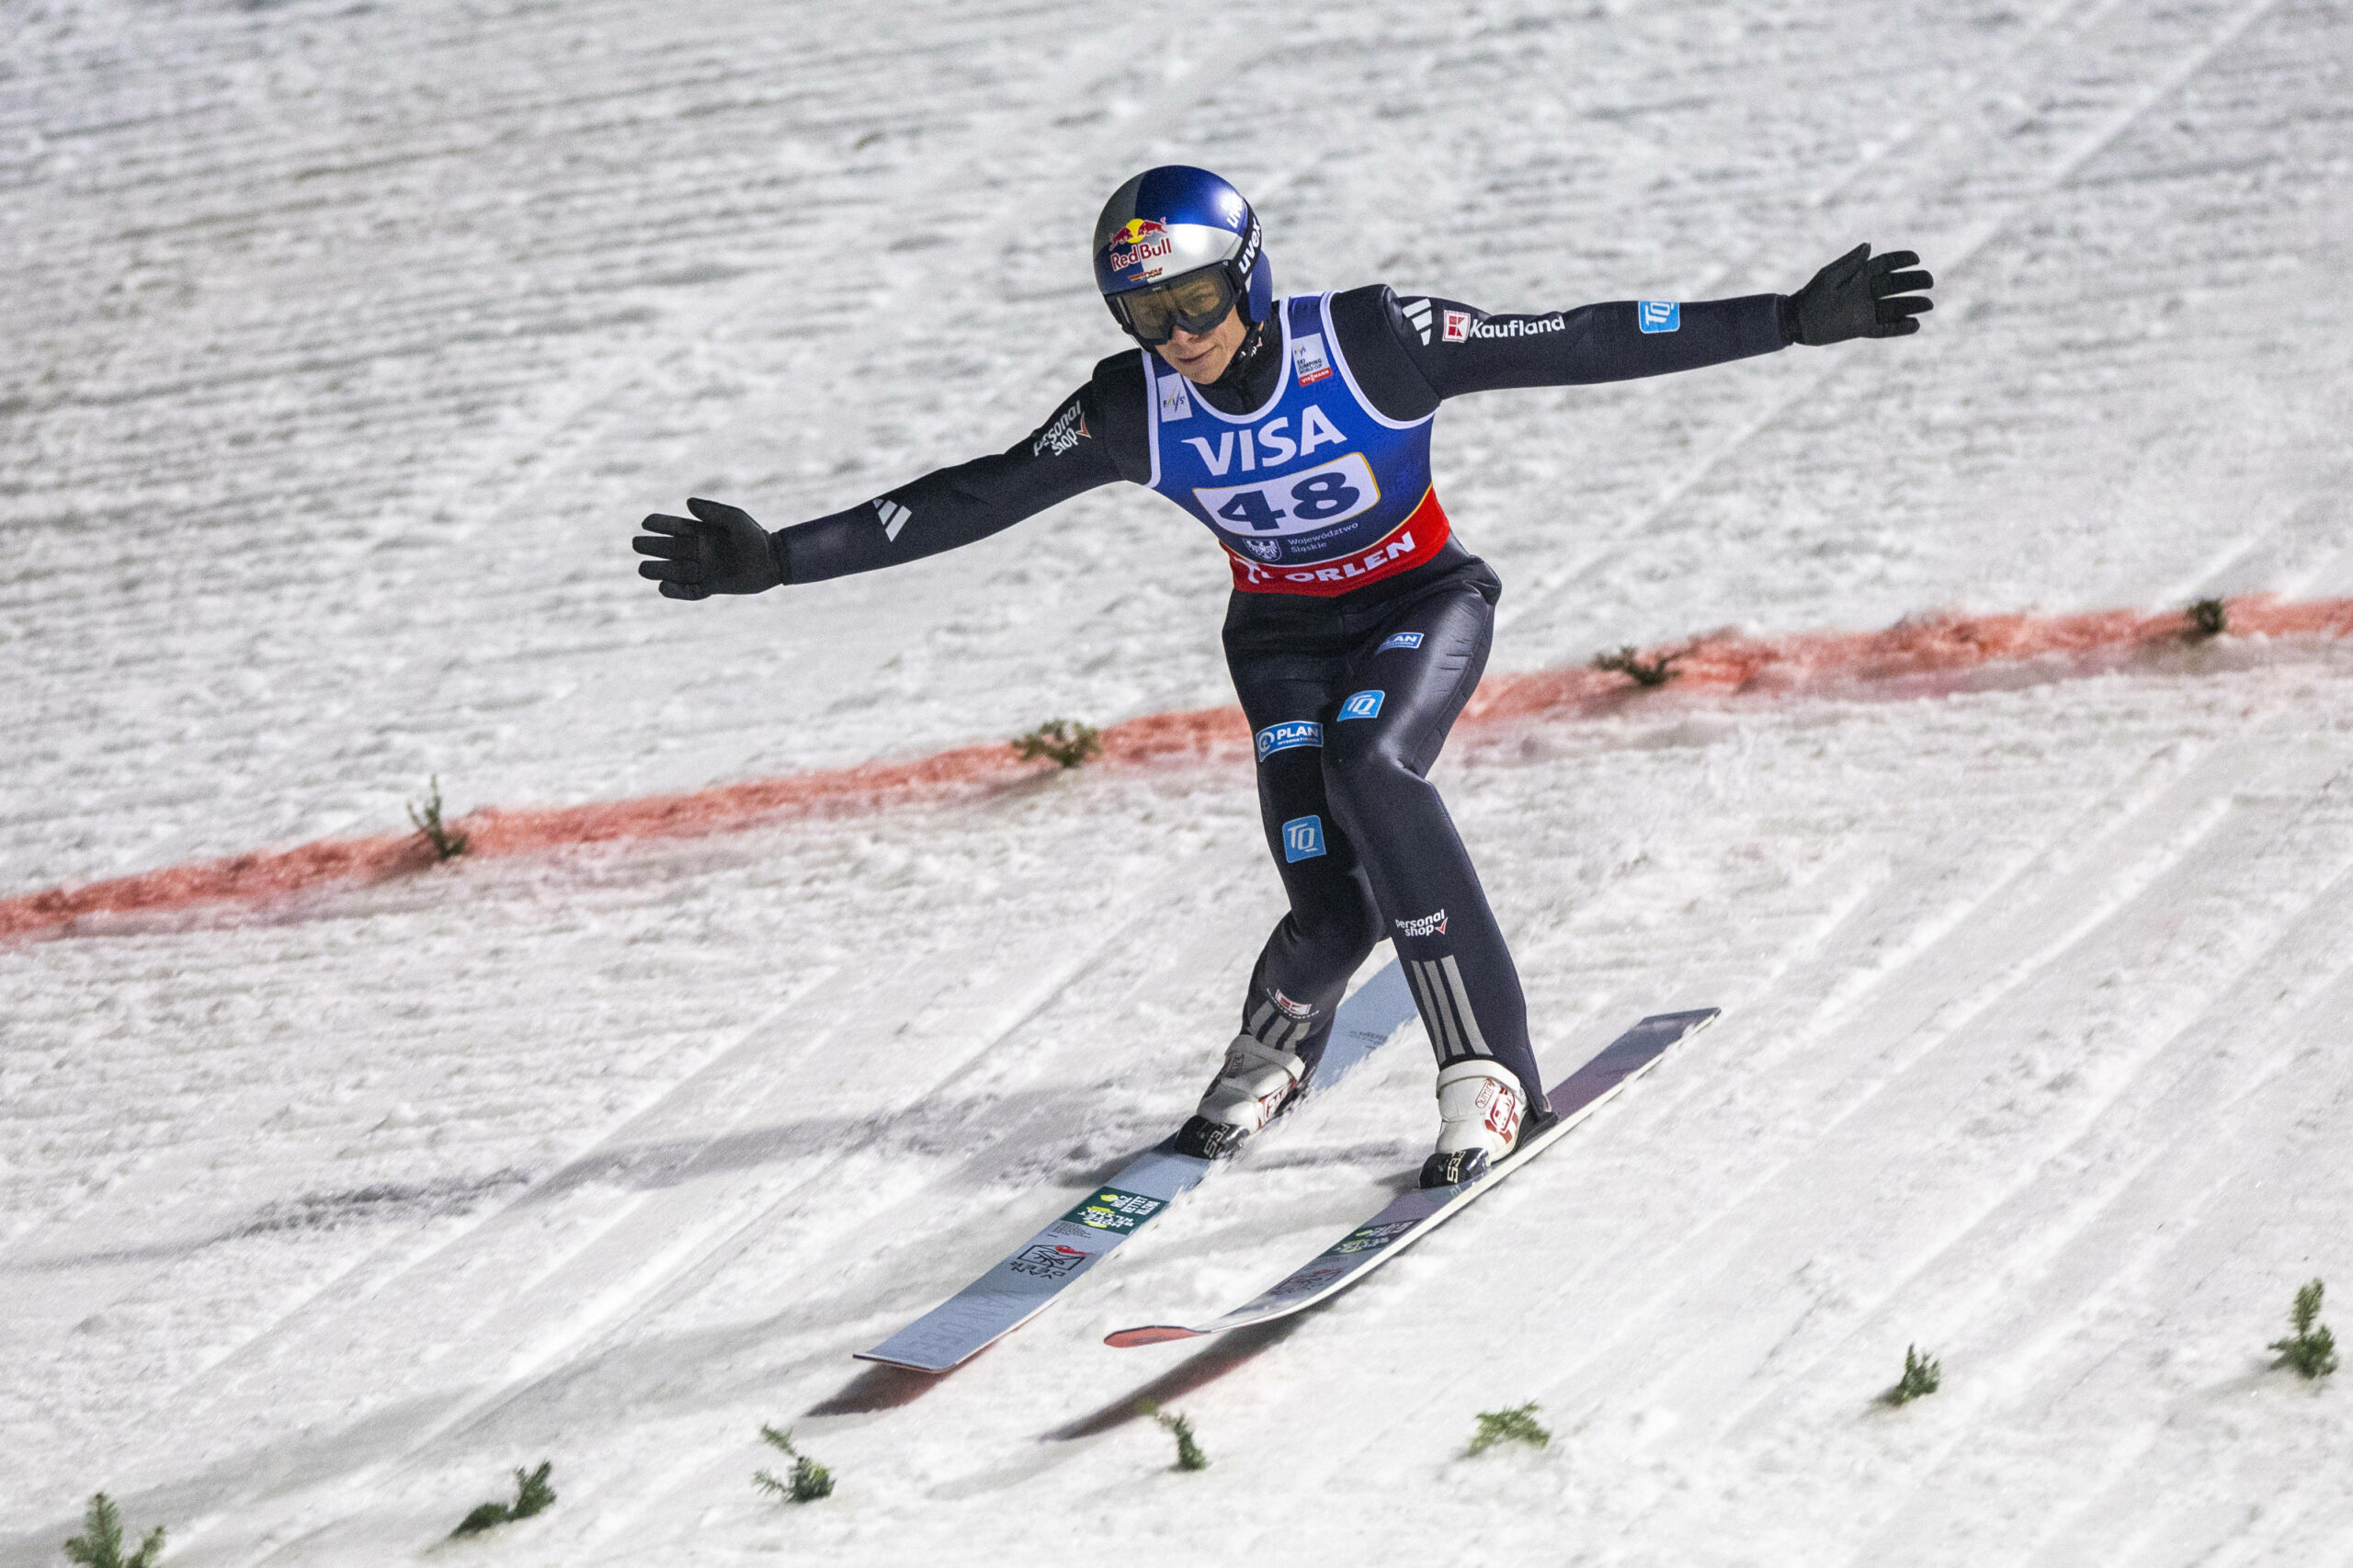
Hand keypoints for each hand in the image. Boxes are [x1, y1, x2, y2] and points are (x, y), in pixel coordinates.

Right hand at [633, 497, 782, 598]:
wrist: (773, 561)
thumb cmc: (755, 537)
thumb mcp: (735, 518)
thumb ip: (713, 511)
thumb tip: (687, 503)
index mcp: (701, 532)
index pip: (674, 527)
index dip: (659, 524)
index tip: (646, 522)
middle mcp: (698, 551)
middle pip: (668, 549)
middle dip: (651, 546)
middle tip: (636, 544)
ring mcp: (703, 569)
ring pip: (674, 571)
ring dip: (658, 570)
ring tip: (642, 568)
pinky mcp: (711, 586)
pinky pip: (689, 591)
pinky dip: (676, 591)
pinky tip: (662, 587)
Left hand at [1783, 244, 1933, 345]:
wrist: (1796, 321)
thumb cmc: (1811, 295)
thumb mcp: (1830, 275)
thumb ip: (1851, 262)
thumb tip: (1869, 245)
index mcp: (1860, 275)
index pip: (1886, 264)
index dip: (1902, 260)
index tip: (1916, 258)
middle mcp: (1867, 292)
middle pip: (1896, 284)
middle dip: (1914, 282)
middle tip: (1929, 281)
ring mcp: (1866, 310)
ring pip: (1895, 307)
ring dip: (1912, 305)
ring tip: (1928, 305)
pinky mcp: (1862, 328)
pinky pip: (1885, 328)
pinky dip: (1899, 328)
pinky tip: (1914, 325)